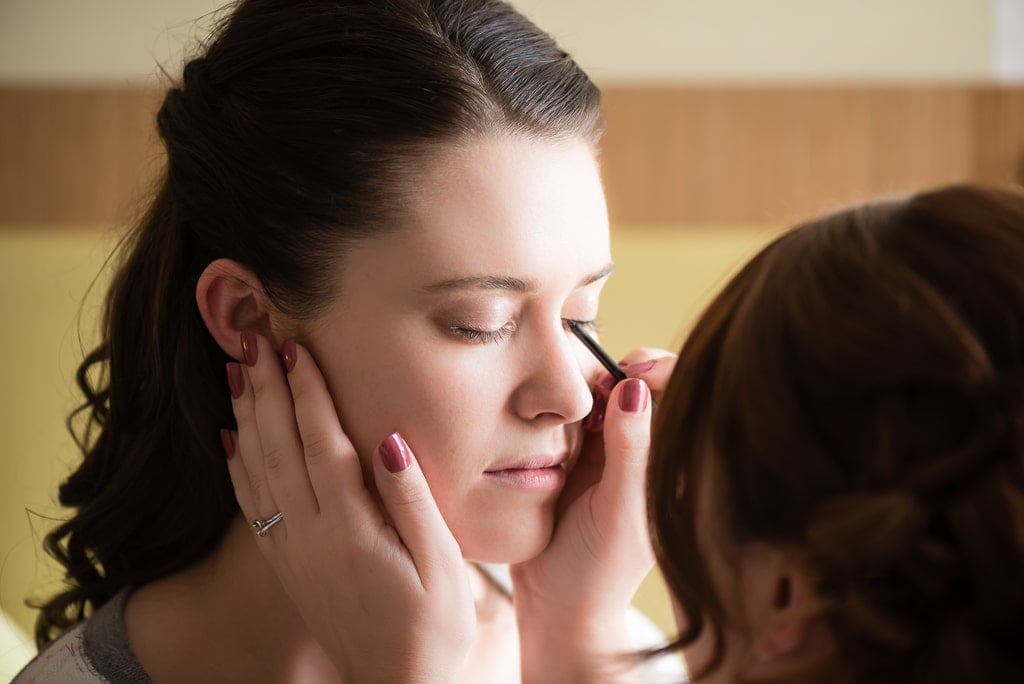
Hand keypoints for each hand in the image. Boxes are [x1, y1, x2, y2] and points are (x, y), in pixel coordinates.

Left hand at [224, 333, 474, 683]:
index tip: (295, 345)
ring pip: (257, 471)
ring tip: (236, 371)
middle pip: (279, 447)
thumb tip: (388, 438)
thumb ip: (412, 500)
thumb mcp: (442, 565)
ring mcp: (293, 551)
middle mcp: (311, 536)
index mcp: (351, 529)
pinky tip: (231, 438)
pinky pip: (251, 506)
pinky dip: (236, 466)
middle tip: (251, 336)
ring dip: (246, 416)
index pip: (322, 443)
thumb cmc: (431, 627)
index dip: (308, 392)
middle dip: (266, 388)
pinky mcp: (288, 565)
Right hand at [511, 349, 676, 681]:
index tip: (629, 370)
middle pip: (646, 387)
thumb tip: (635, 386)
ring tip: (574, 405)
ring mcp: (614, 455)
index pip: (685, 399)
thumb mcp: (617, 510)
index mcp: (673, 468)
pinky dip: (566, 411)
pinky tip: (556, 423)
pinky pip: (577, 416)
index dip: (663, 372)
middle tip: (593, 382)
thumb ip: (629, 451)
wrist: (554, 605)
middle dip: (620, 374)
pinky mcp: (581, 459)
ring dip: (589, 391)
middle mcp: (647, 456)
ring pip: (608, 396)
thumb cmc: (596, 571)